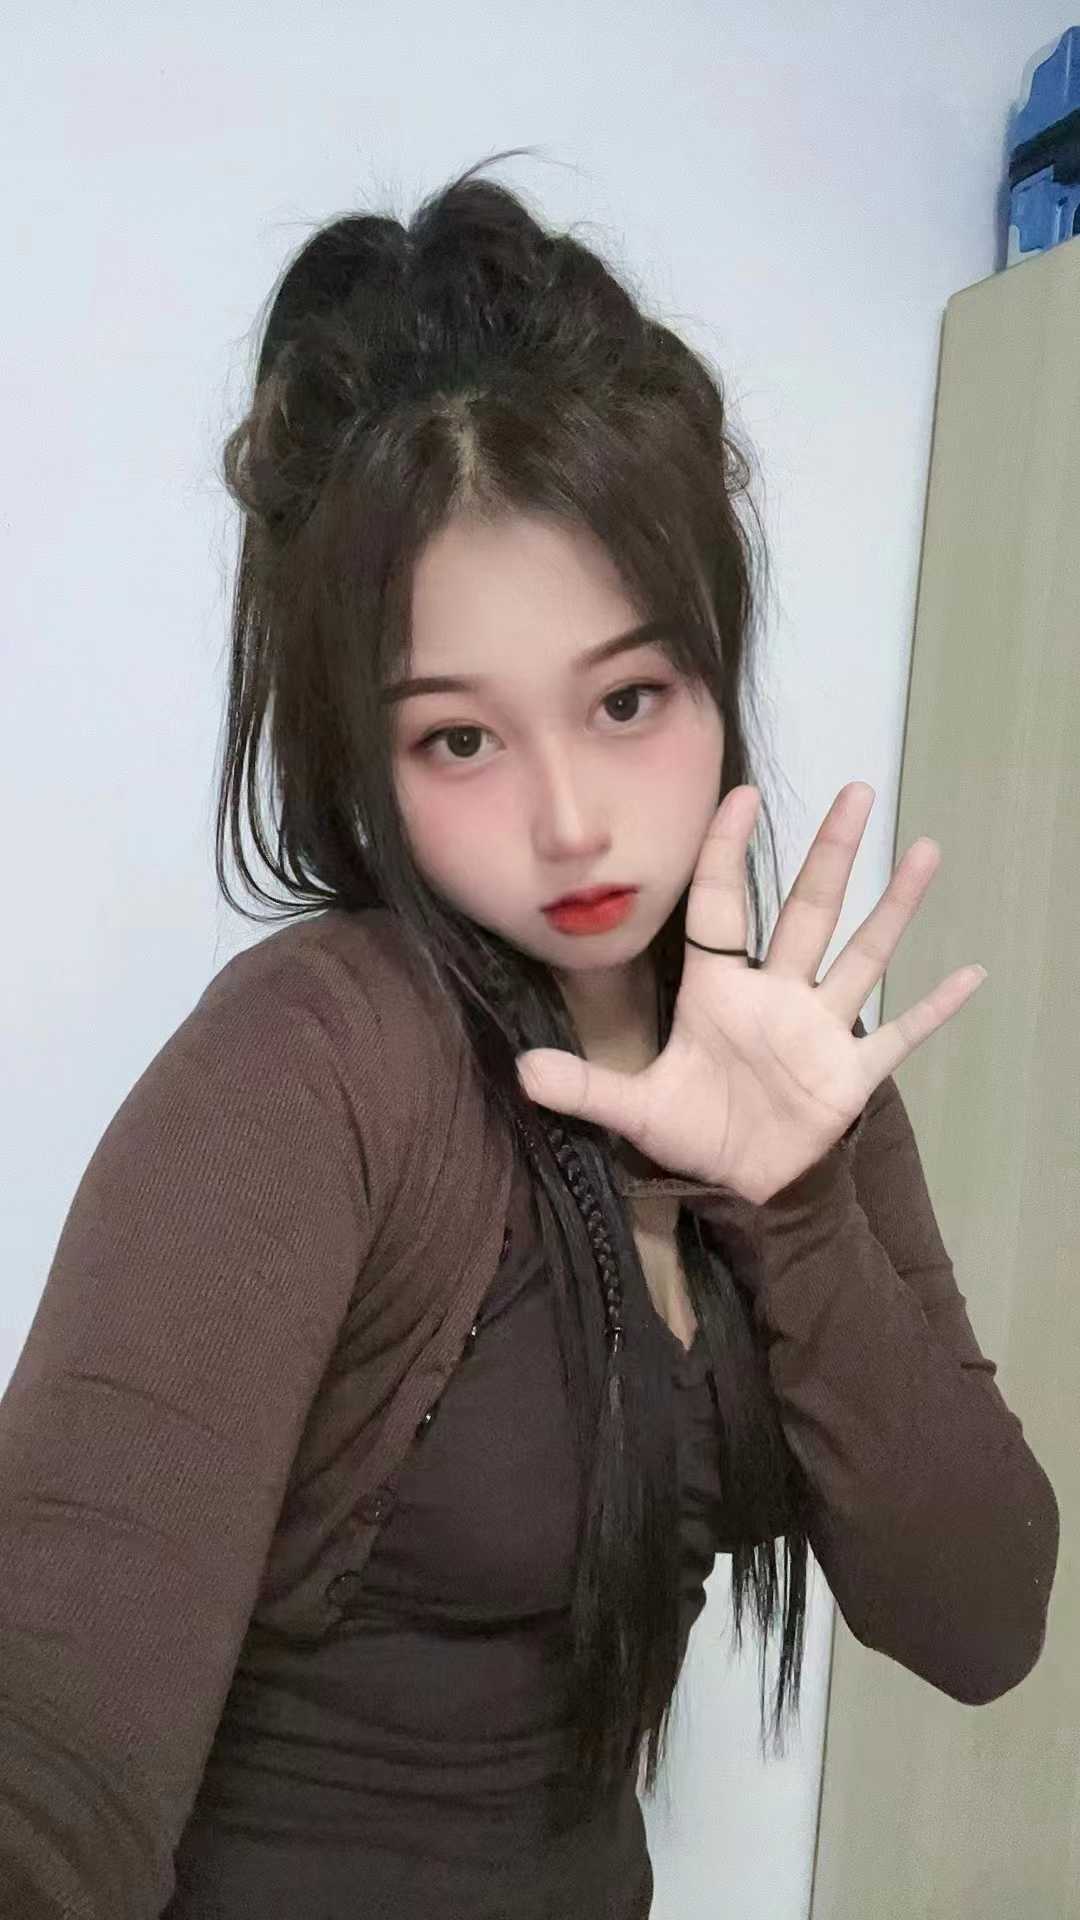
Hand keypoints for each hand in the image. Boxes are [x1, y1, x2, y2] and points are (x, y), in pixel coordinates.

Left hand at [515, 783, 987, 1204]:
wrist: (741, 1187)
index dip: (728, 854)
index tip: (740, 797)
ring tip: (923, 851)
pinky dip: (934, 1009)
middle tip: (855, 790)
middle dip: (829, 854)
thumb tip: (522, 1073)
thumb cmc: (695, 1130)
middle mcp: (777, 994)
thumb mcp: (637, 1109)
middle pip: (807, 911)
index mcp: (720, 991)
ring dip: (893, 908)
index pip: (723, 907)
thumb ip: (586, 1087)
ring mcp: (821, 1029)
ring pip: (860, 955)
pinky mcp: (851, 1072)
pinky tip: (971, 973)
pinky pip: (900, 1035)